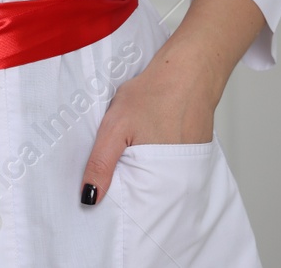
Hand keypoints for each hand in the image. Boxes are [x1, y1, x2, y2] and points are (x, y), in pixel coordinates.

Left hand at [78, 60, 216, 205]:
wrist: (188, 73)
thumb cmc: (154, 95)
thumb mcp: (115, 127)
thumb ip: (101, 163)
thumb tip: (89, 197)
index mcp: (159, 180)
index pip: (133, 207)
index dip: (113, 201)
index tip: (95, 196)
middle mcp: (178, 181)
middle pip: (145, 197)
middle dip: (126, 190)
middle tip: (110, 170)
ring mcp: (187, 169)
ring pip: (155, 183)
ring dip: (139, 177)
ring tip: (129, 153)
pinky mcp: (191, 157)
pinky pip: (167, 169)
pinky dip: (152, 163)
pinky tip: (144, 145)